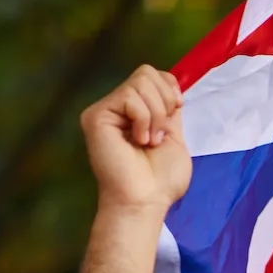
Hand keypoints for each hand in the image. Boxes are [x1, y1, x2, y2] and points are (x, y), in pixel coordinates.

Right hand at [80, 65, 189, 213]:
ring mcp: (105, 110)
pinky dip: (145, 119)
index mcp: (135, 112)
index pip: (152, 75)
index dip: (170, 88)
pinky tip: (139, 141)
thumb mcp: (174, 136)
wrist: (146, 200)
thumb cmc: (161, 180)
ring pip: (140, 82)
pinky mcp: (96, 116)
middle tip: (160, 134)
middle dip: (165, 102)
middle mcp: (117, 107)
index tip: (176, 110)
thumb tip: (171, 84)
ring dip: (156, 115)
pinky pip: (130, 98)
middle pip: (146, 72)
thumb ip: (169, 110)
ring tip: (150, 141)